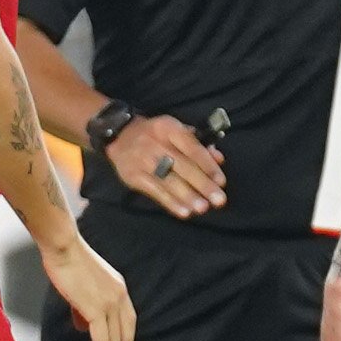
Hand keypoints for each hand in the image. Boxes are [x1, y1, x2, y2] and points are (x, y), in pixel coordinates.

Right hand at [41, 232, 135, 340]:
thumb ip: (87, 307)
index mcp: (120, 291)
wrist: (63, 247)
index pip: (129, 326)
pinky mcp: (97, 309)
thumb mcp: (84, 286)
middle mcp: (120, 298)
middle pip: (125, 339)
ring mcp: (111, 304)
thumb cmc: (67, 262)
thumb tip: (83, 328)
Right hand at [104, 114, 226, 218]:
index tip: (221, 181)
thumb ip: (198, 144)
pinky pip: (155, 191)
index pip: (192, 147)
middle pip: (182, 166)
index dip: (208, 165)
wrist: (119, 135)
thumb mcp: (175, 130)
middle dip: (202, 184)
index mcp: (168, 128)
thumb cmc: (155, 134)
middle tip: (218, 200)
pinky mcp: (134, 176)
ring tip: (203, 208)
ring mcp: (143, 161)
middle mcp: (155, 143)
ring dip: (188, 196)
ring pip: (169, 181)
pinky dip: (170, 202)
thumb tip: (219, 159)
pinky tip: (184, 211)